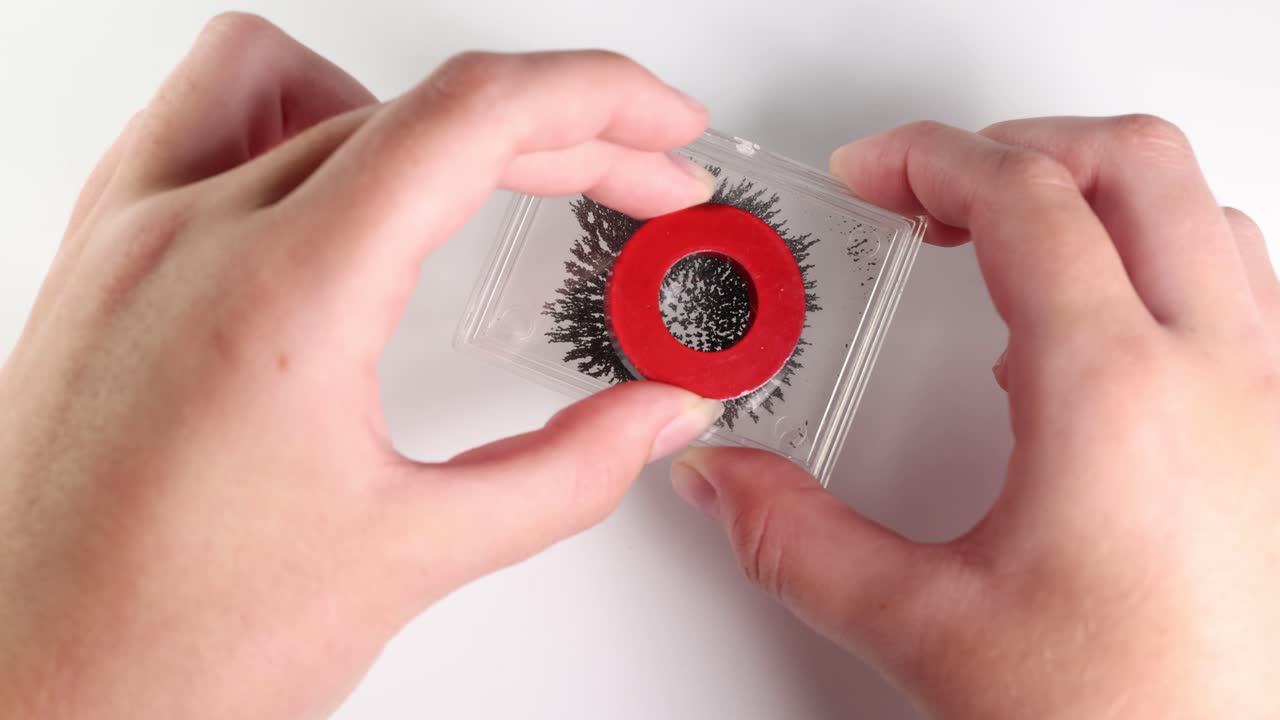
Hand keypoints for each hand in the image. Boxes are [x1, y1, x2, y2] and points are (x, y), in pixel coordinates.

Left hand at [0, 14, 721, 718]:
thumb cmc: (159, 654)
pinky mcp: (97, 270)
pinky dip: (293, 127)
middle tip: (629, 181)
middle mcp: (186, 236)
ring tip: (480, 170)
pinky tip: (336, 190)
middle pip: (413, 105)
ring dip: (408, 109)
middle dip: (553, 133)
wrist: (19, 704)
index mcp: (279, 291)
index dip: (597, 101)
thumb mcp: (406, 556)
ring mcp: (127, 243)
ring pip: (286, 76)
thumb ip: (564, 472)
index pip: (471, 120)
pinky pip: (194, 125)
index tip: (659, 128)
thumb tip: (655, 417)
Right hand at [671, 117, 1278, 716]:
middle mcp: (1217, 373)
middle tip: (933, 191)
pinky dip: (1157, 263)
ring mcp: (1272, 400)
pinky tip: (1089, 340)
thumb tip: (722, 482)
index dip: (930, 160)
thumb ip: (796, 539)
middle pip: (1130, 165)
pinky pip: (1242, 290)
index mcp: (1116, 393)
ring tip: (1008, 245)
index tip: (871, 176)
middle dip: (1017, 149)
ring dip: (1096, 198)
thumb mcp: (924, 627)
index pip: (1025, 200)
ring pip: (1200, 214)